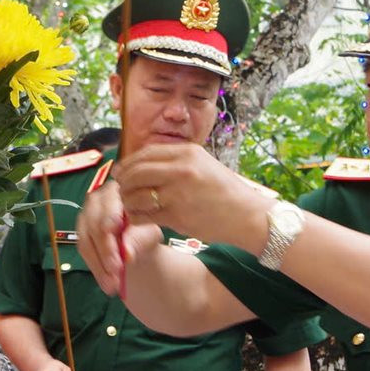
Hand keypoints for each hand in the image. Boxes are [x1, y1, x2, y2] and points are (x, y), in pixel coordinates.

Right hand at [77, 180, 160, 295]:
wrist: (138, 243)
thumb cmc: (145, 231)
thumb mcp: (149, 234)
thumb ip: (139, 240)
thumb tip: (127, 255)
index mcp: (116, 191)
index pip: (109, 208)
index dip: (110, 225)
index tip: (115, 241)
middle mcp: (96, 200)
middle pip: (95, 226)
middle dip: (106, 252)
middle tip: (117, 272)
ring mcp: (85, 216)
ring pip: (86, 242)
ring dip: (100, 266)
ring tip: (113, 284)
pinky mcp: (81, 233)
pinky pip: (85, 252)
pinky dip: (96, 270)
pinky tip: (107, 283)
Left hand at [115, 144, 271, 249]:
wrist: (247, 215)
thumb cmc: (225, 191)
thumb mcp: (203, 164)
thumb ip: (176, 161)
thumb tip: (143, 163)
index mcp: (187, 153)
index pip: (146, 153)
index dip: (129, 163)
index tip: (122, 171)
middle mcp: (181, 169)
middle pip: (136, 172)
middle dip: (124, 182)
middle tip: (122, 189)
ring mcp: (177, 193)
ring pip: (135, 194)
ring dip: (128, 201)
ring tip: (130, 205)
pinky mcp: (176, 216)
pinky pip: (143, 215)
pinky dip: (136, 217)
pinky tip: (140, 217)